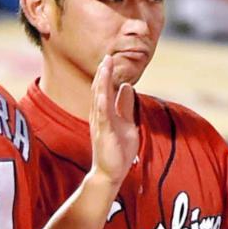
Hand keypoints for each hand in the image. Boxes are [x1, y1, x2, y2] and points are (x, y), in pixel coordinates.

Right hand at [90, 54, 137, 187]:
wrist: (110, 172)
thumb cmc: (117, 149)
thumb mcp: (126, 122)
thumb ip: (125, 105)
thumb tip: (128, 87)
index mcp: (105, 113)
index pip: (104, 89)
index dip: (107, 74)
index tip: (110, 59)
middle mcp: (99, 116)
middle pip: (99, 90)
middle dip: (103, 73)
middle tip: (106, 56)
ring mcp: (100, 124)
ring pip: (99, 98)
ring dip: (102, 81)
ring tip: (105, 65)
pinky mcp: (103, 133)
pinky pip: (102, 114)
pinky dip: (103, 101)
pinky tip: (105, 91)